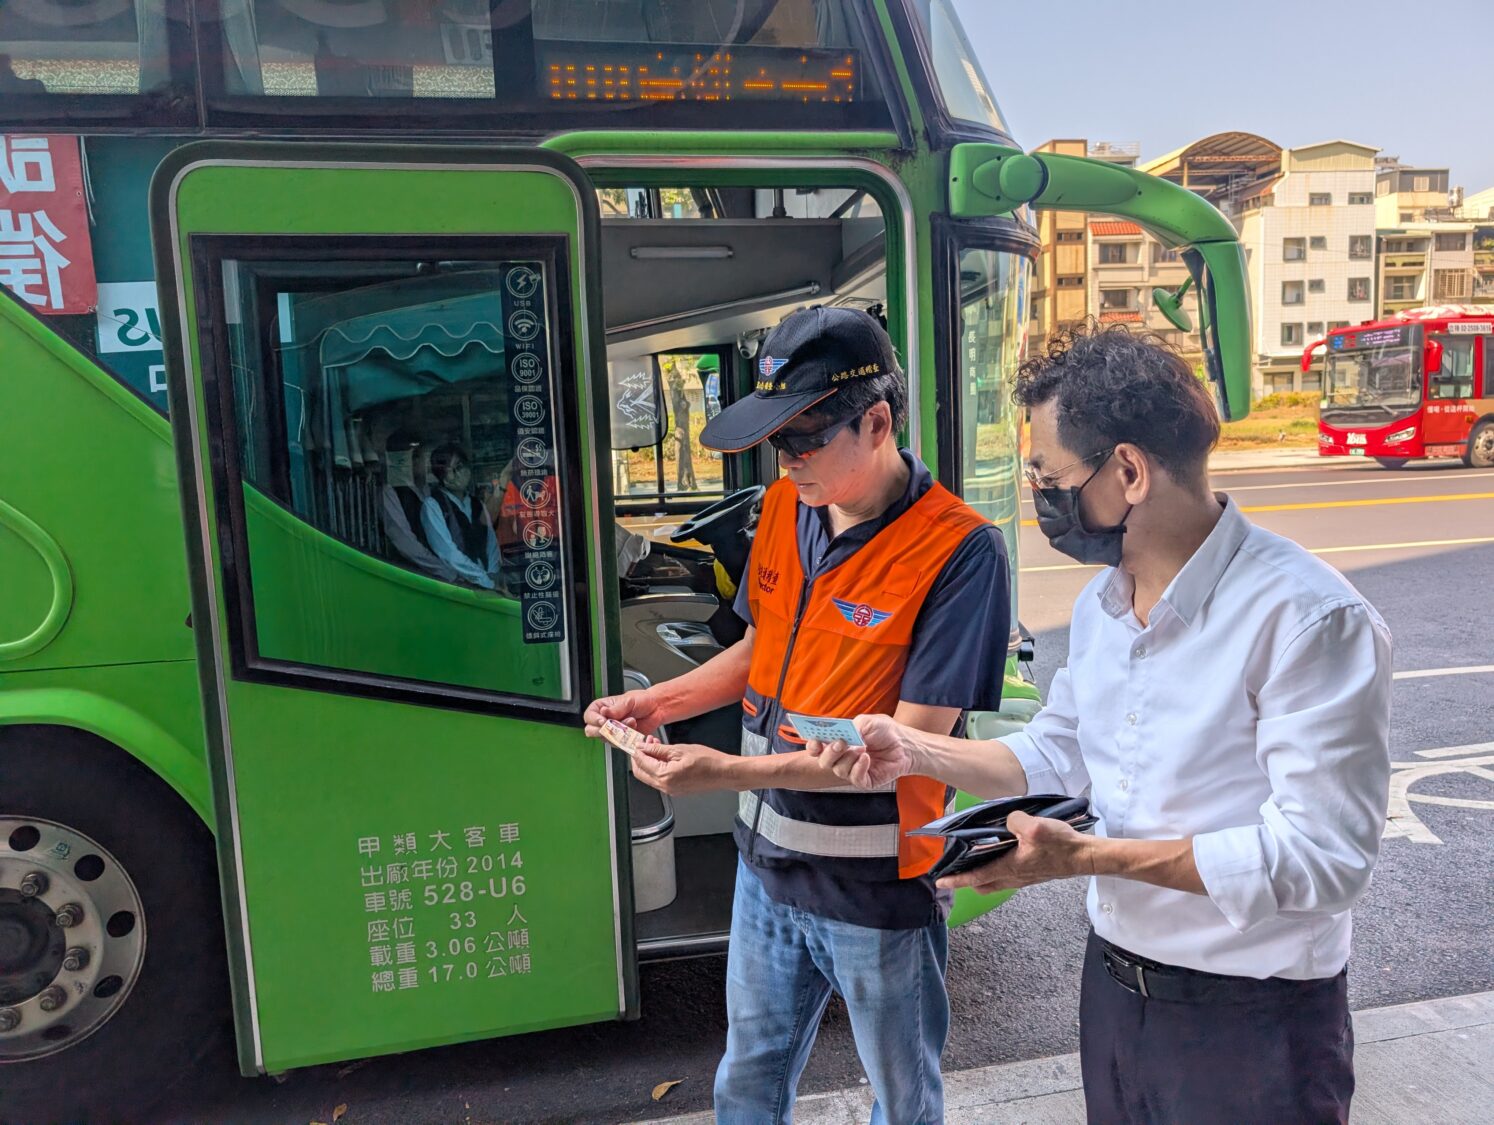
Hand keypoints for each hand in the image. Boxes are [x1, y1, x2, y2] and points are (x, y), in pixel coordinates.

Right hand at [585, 689, 665, 737]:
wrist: (656, 709)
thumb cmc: (641, 701)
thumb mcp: (628, 701)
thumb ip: (615, 709)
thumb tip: (603, 712)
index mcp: (601, 707)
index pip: (589, 716)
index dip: (594, 720)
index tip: (603, 721)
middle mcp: (604, 720)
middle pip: (591, 731)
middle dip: (604, 729)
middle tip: (616, 724)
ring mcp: (612, 731)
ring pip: (606, 738)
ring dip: (619, 732)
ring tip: (631, 721)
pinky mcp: (621, 740)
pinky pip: (618, 743)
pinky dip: (626, 737)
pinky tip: (634, 728)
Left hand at [630, 742, 732, 795]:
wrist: (724, 773)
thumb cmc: (708, 761)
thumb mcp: (679, 749)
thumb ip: (658, 749)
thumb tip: (643, 747)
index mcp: (665, 776)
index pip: (641, 763)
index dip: (637, 750)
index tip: (637, 742)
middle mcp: (665, 787)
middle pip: (641, 773)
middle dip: (640, 757)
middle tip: (645, 743)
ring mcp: (670, 790)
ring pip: (649, 777)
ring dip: (649, 762)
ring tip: (656, 746)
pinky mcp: (676, 790)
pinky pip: (659, 780)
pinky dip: (657, 768)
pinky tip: (663, 756)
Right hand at [805, 714, 914, 788]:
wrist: (905, 744)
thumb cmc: (885, 731)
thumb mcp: (867, 722)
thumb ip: (851, 727)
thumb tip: (842, 738)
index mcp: (837, 742)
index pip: (817, 747)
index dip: (812, 745)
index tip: (815, 742)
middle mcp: (842, 757)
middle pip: (823, 761)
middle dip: (829, 752)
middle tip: (840, 743)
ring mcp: (852, 770)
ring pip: (838, 770)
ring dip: (848, 758)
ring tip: (861, 749)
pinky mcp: (864, 780)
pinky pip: (855, 778)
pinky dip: (859, 767)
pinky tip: (867, 758)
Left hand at [936, 810, 1096, 894]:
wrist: (1085, 856)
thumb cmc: (1061, 845)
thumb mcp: (1035, 827)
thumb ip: (1013, 821)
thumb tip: (1007, 821)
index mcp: (1009, 867)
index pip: (975, 877)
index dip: (956, 880)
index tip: (940, 881)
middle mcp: (1014, 877)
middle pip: (982, 884)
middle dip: (966, 880)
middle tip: (954, 869)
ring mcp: (1024, 877)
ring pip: (995, 881)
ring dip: (981, 874)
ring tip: (972, 859)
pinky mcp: (1032, 872)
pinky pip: (1007, 875)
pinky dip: (995, 869)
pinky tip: (999, 853)